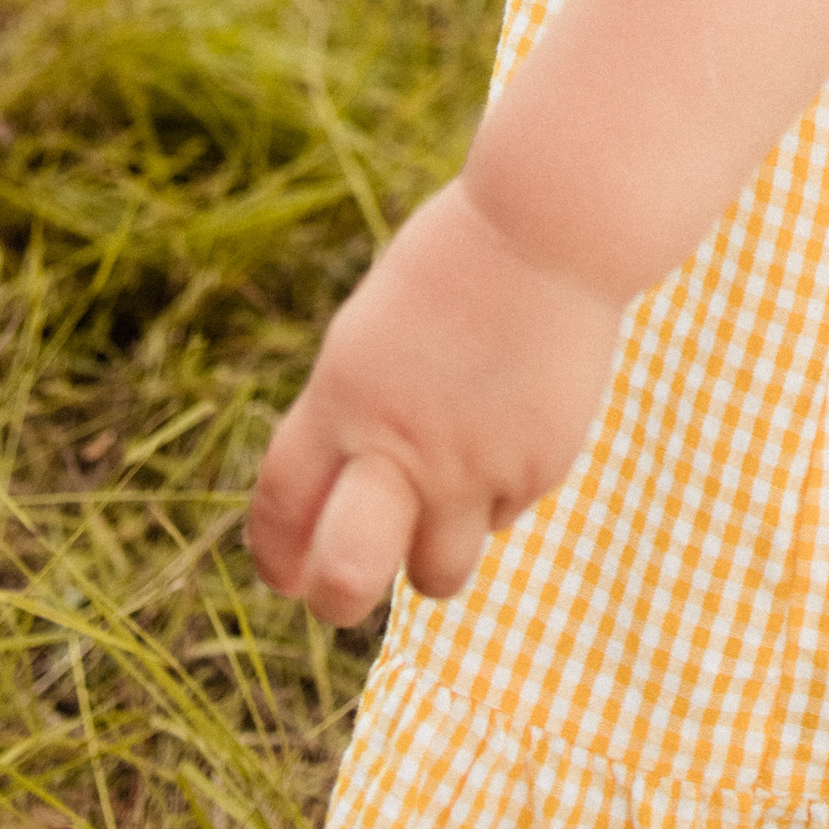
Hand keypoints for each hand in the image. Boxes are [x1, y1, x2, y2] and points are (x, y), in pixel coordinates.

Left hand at [248, 180, 626, 625]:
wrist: (551, 229)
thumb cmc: (451, 265)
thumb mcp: (373, 334)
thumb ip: (354, 415)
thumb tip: (347, 493)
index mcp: (341, 401)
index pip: (281, 510)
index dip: (277, 557)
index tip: (289, 575)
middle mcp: (399, 447)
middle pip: (346, 582)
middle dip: (339, 600)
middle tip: (349, 591)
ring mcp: (472, 467)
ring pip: (437, 575)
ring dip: (433, 554)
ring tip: (447, 503)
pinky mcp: (536, 469)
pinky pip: (504, 514)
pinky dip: (500, 488)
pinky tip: (514, 419)